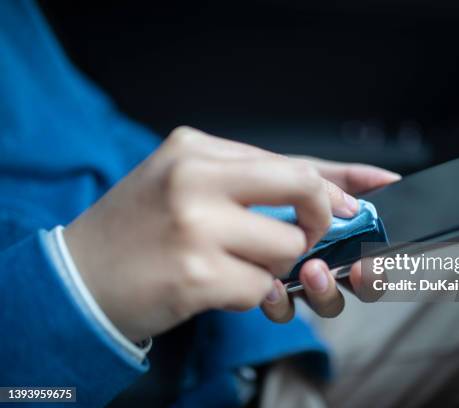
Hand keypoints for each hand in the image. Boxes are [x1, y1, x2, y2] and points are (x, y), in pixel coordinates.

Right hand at [64, 127, 367, 341]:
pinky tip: (213, 288)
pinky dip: (251, 297)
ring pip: (287, 247)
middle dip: (317, 219)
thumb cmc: (139, 232)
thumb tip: (335, 197)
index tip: (378, 192)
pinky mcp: (197, 273)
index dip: (341, 179)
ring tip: (230, 264)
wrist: (78, 279)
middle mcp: (197, 177)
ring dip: (271, 267)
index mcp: (196, 148)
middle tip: (305, 238)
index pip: (291, 159)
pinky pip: (263, 289)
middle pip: (303, 189)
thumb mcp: (187, 187)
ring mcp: (196, 224)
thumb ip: (255, 185)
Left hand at [261, 157, 400, 321]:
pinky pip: (283, 309)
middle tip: (340, 267)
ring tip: (308, 270)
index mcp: (341, 239)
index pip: (373, 263)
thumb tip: (390, 179)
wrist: (226, 193)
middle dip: (354, 284)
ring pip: (324, 302)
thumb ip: (349, 179)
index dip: (378, 270)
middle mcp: (325, 263)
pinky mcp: (268, 292)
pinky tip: (273, 283)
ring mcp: (297, 281)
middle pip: (355, 289)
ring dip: (322, 291)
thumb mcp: (308, 174)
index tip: (373, 263)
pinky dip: (281, 300)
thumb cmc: (270, 185)